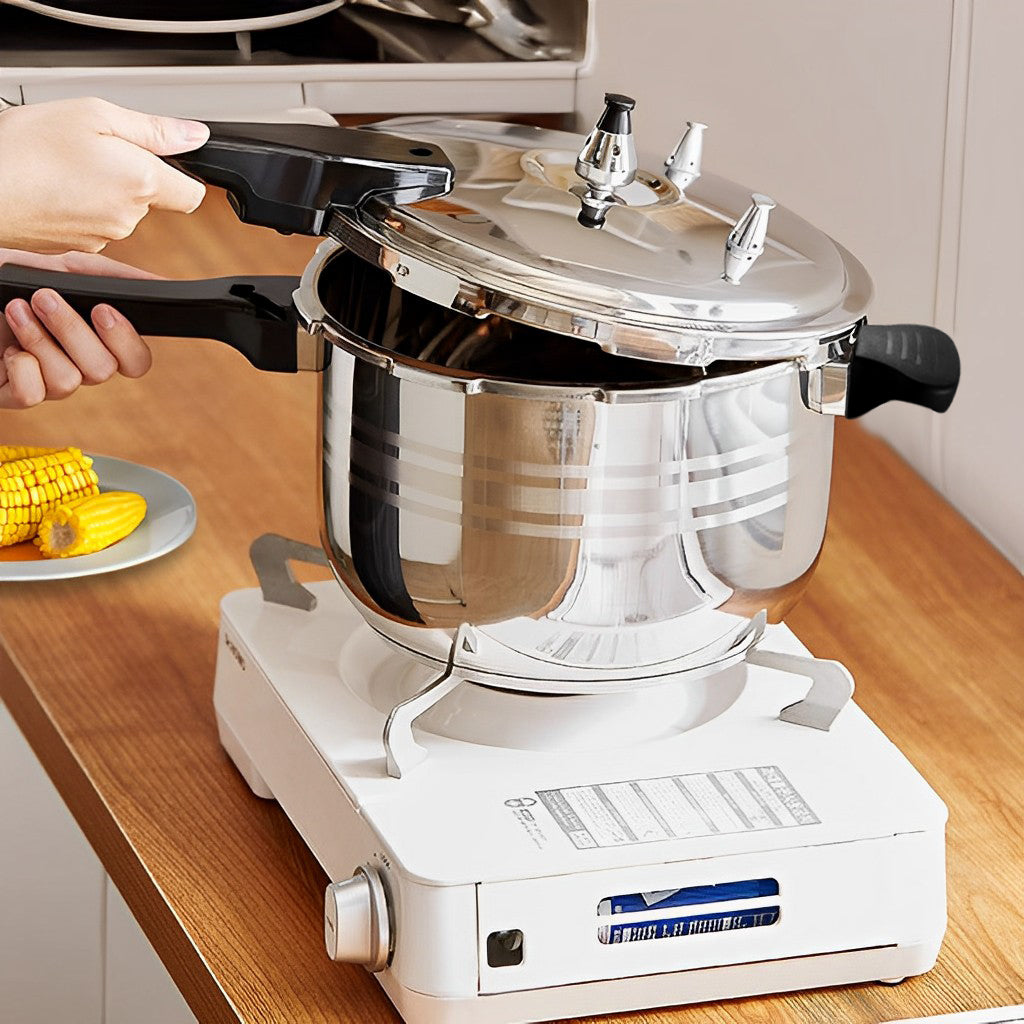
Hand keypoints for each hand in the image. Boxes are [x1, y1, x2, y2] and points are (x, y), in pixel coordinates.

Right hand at [0, 98, 208, 253]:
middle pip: (149, 197)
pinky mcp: (78, 246)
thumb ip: (152, 129)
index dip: (182, 176)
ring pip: (119, 209)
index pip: (191, 194)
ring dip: (101, 187)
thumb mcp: (92, 114)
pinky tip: (52, 186)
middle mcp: (127, 217)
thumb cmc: (24, 149)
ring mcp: (103, 236)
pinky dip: (79, 204)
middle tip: (89, 149)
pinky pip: (92, 222)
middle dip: (128, 172)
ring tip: (63, 166)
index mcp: (139, 182)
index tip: (164, 162)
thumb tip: (194, 136)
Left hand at [0, 249, 155, 408]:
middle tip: (44, 297)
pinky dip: (18, 366)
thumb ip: (113, 276)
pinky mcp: (17, 395)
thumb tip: (161, 283)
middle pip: (103, 370)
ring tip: (15, 308)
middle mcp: (80, 367)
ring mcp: (50, 385)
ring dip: (38, 339)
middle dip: (71, 331)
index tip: (101, 310)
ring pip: (67, 381)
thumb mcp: (66, 268)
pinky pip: (31, 395)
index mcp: (100, 342)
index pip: (137, 362)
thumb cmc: (17, 280)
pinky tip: (7, 348)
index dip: (127, 343)